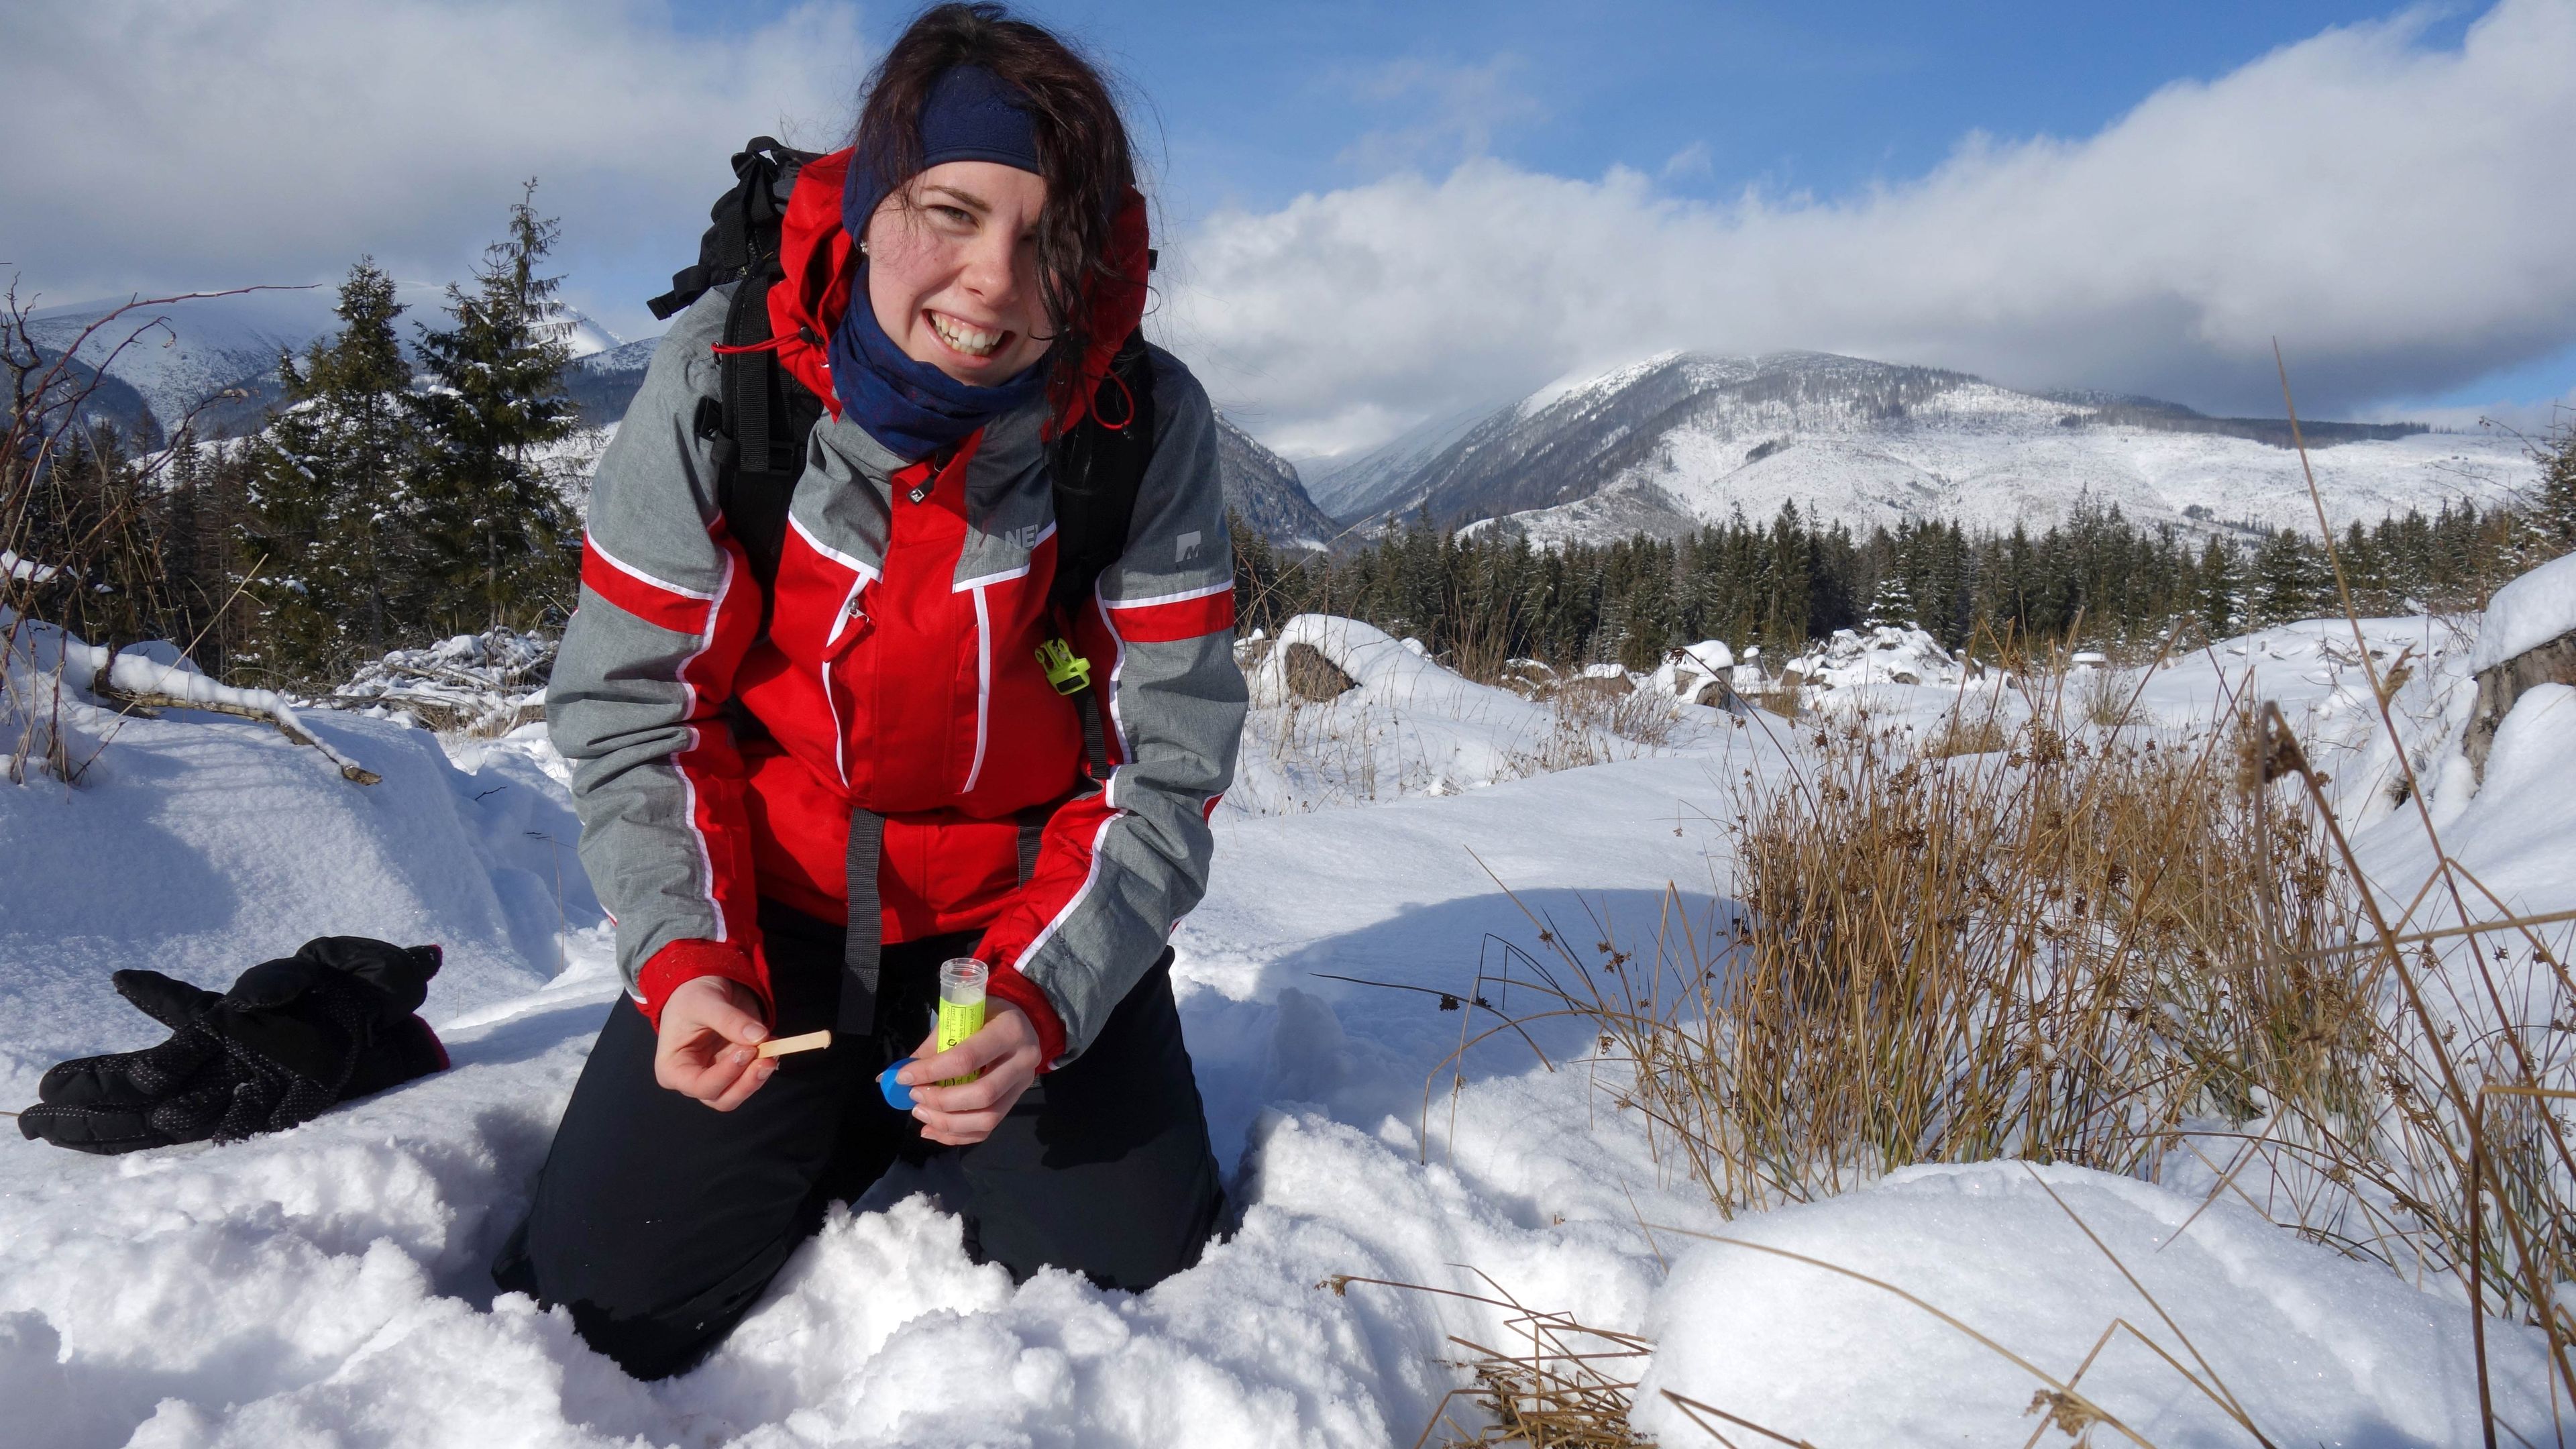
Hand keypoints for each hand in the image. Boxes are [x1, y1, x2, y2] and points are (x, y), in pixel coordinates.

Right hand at [654, 975, 773, 1110]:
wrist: (703, 984)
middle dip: (747, 1082)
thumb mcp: (705, 1003)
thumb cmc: (692, 995)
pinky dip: (764, 1065)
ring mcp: (717, 1076)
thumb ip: (729, 1020)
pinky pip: (752, 1076)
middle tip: (766, 1058)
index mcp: (673, 1069)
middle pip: (723, 1099)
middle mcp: (693, 1080)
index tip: (747, 1051)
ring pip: (740, 1091)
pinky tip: (773, 1045)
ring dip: (759, 1075)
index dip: (727, 1074)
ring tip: (773, 1048)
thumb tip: (759, 1037)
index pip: (701, 1086)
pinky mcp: (736, 1068)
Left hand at [900, 1001, 1040, 1144]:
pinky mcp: (1016, 1102)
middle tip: (914, 1096)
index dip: (931, 1071)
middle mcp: (1023, 1060)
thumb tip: (895, 1075)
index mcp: (1009, 1031)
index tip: (904, 1077)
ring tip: (921, 1113)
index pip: (967, 1058)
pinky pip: (988, 1129)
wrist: (1022, 1022)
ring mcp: (1023, 1085)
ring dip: (948, 1123)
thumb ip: (934, 1046)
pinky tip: (933, 1130)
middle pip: (982, 1094)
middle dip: (941, 1101)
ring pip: (987, 1118)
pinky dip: (957, 1135)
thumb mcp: (961, 1017)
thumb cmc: (985, 1015)